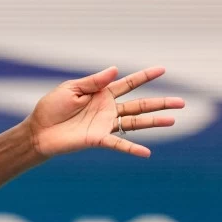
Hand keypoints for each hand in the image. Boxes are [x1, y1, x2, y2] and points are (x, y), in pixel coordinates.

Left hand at [25, 66, 184, 158]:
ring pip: (135, 123)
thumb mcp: (71, 89)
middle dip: (161, 103)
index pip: (129, 83)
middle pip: (140, 104)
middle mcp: (108, 109)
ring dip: (154, 122)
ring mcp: (105, 125)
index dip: (145, 77)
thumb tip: (116, 70)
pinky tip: (147, 152)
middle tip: (182, 102)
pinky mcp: (98, 139)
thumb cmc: (52, 107)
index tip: (163, 70)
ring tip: (173, 121)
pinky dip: (132, 148)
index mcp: (102, 93)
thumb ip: (94, 81)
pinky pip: (118, 143)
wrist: (39, 130)